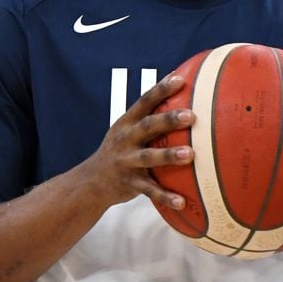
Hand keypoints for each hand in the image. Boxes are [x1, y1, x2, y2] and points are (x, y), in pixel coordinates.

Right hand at [80, 73, 194, 211]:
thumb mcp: (127, 130)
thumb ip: (150, 119)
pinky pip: (149, 190)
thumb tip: (186, 101)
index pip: (144, 101)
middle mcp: (125, 139)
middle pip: (148, 126)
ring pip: (149, 157)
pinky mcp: (130, 183)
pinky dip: (165, 196)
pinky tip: (181, 201)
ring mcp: (127, 161)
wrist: (92, 181)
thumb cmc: (120, 151)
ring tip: (190, 154)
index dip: (161, 89)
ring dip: (169, 155)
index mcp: (127, 123)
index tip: (179, 80)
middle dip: (168, 120)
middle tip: (191, 116)